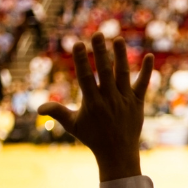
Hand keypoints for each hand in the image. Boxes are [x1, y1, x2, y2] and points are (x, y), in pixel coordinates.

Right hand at [38, 33, 153, 181]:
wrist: (118, 154)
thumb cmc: (93, 138)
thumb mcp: (73, 126)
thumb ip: (58, 113)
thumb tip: (38, 108)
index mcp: (93, 103)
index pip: (85, 78)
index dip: (81, 61)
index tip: (78, 44)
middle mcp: (109, 99)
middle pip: (105, 72)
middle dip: (101, 52)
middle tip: (98, 33)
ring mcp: (125, 100)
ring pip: (123, 74)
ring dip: (121, 56)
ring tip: (118, 39)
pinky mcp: (137, 103)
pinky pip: (143, 84)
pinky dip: (146, 71)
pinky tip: (149, 56)